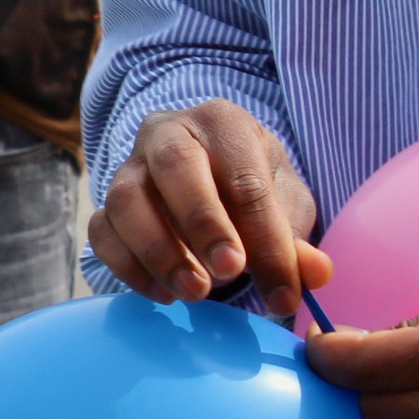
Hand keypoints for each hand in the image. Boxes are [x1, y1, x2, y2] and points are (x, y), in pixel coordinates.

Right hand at [87, 101, 329, 319]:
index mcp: (223, 123)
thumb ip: (297, 241)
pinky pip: (102, 231)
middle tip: (229, 274)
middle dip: (202, 223)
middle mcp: (168, 133)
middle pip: (174, 166)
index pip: (245, 179)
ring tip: (196, 293)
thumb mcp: (286, 206)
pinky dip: (128, 267)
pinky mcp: (105, 203)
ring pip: (125, 199)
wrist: (208, 180)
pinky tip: (164, 294)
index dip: (266, 239)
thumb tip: (316, 274)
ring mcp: (129, 166)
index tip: (282, 291)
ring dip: (160, 251)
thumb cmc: (251, 190)